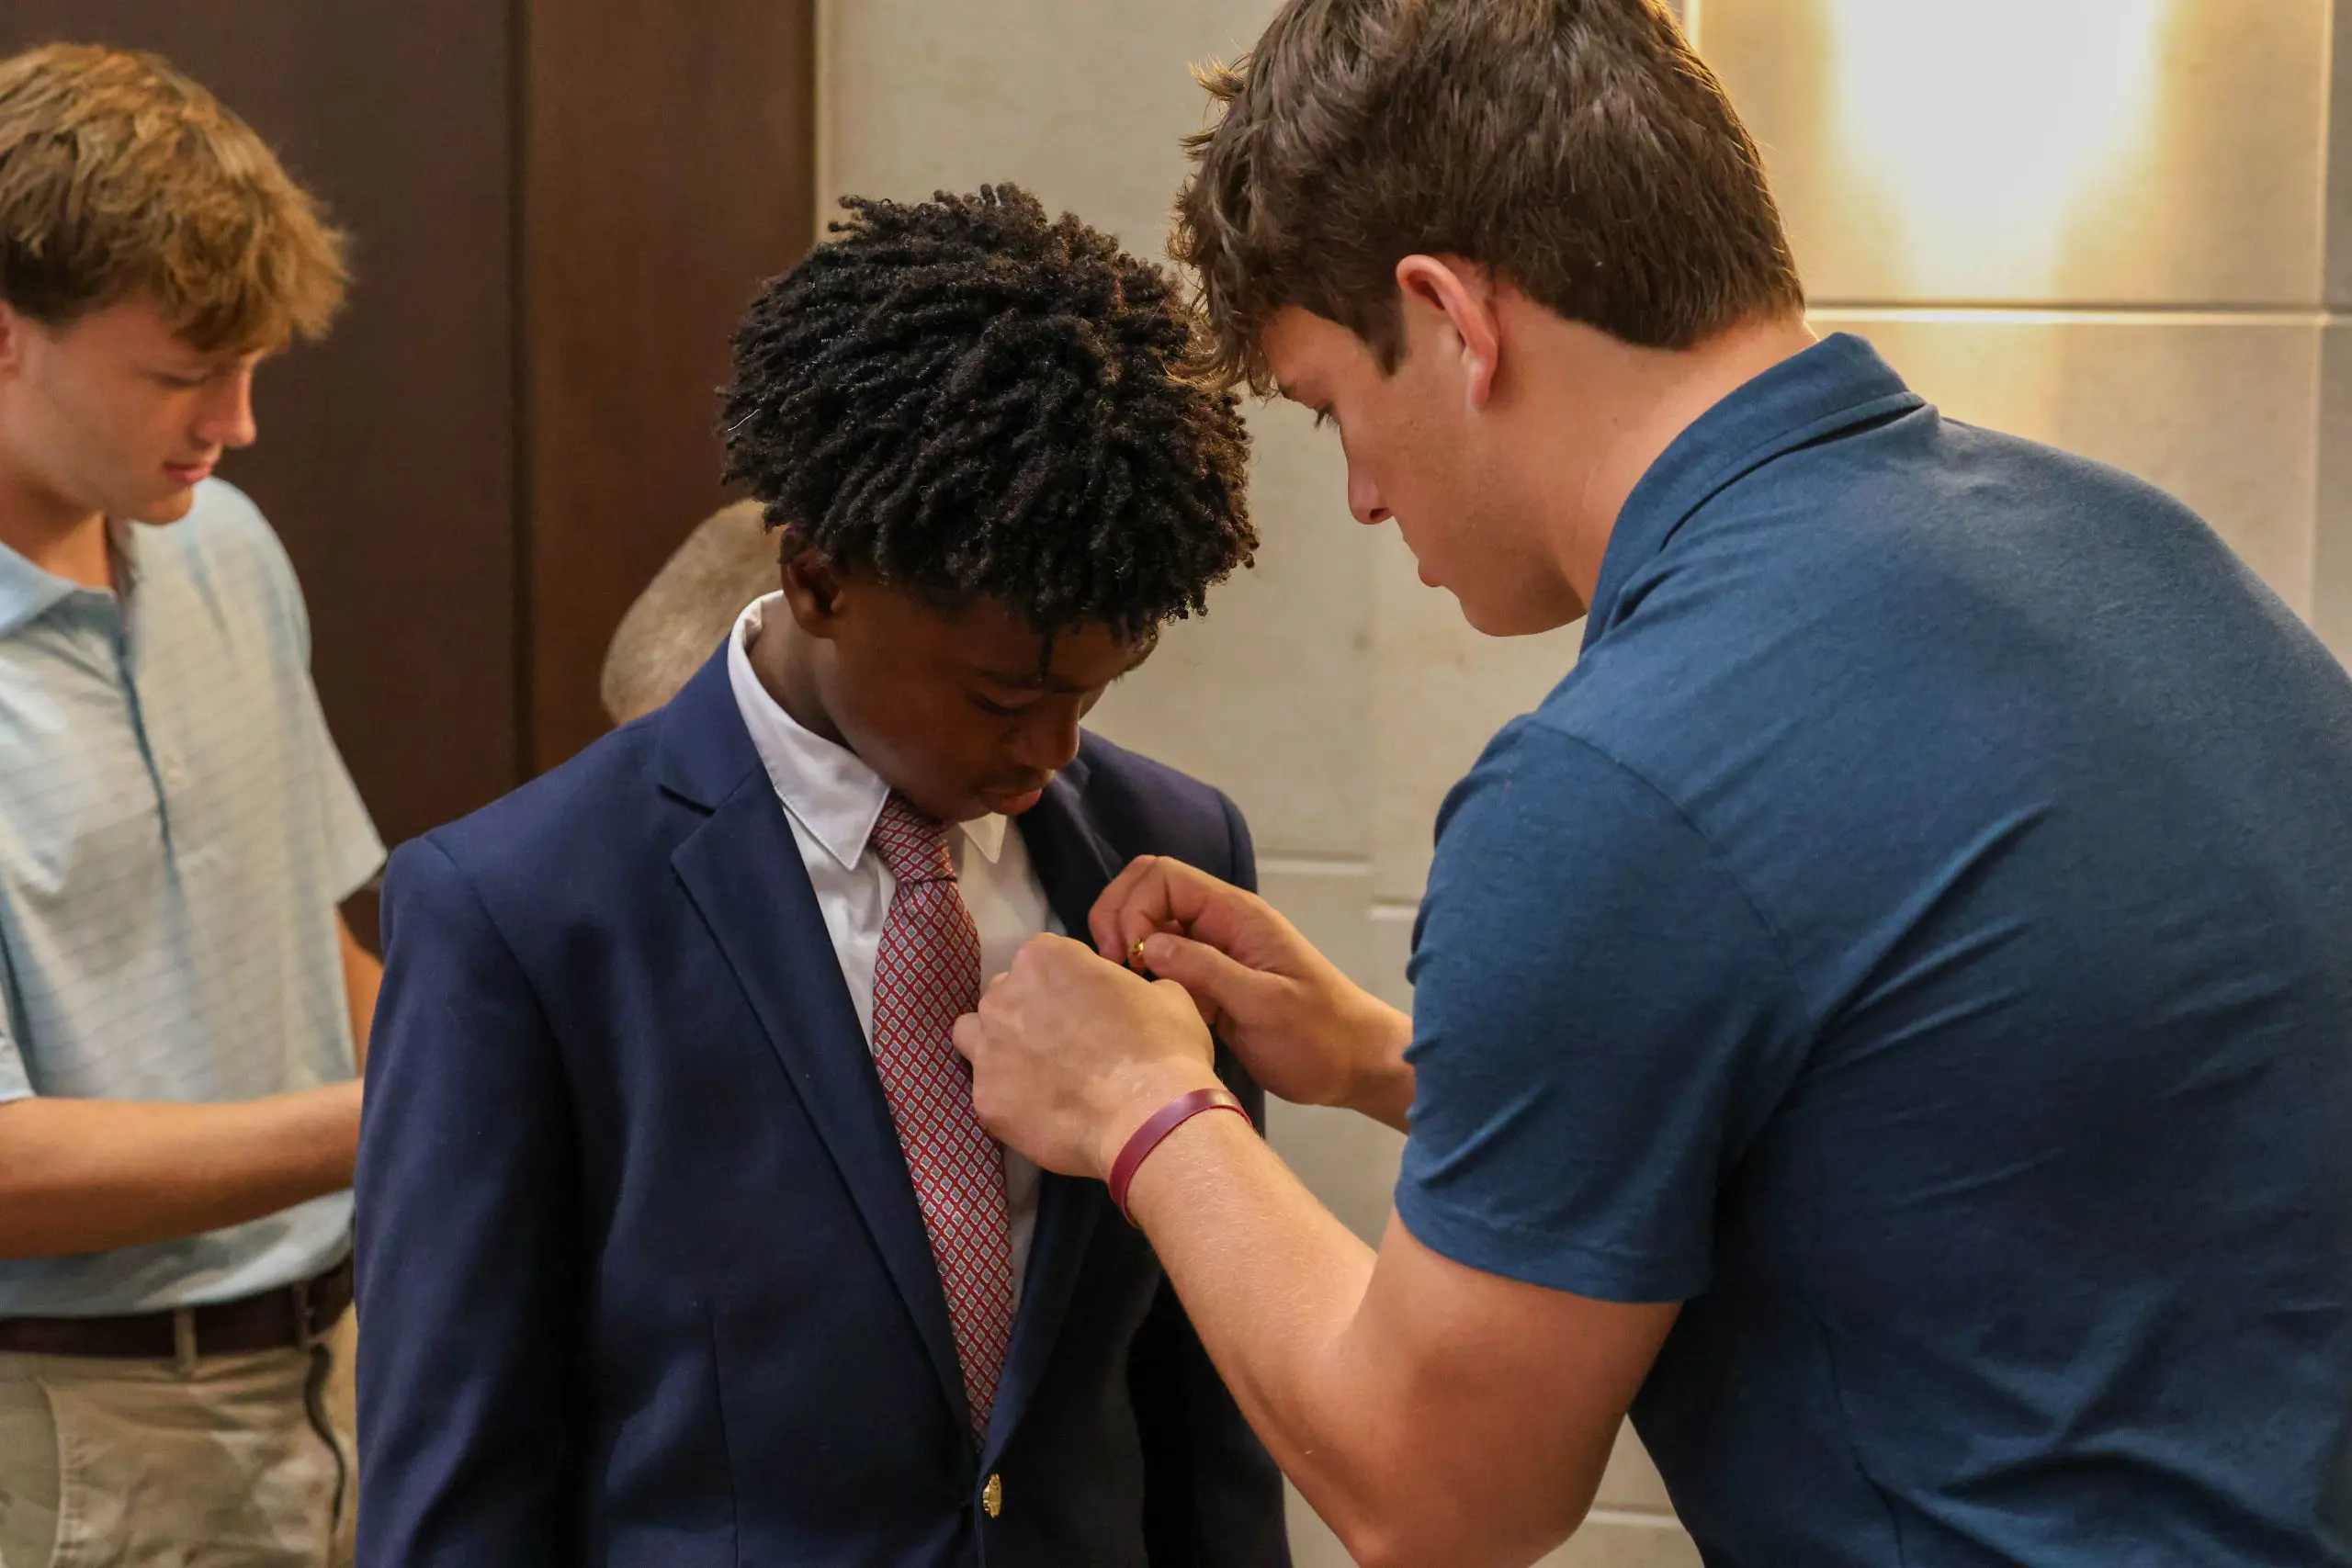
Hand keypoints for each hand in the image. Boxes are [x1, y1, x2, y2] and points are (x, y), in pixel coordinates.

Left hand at [954, 934, 1224, 1179]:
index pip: (1043, 960)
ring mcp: (987, 1049)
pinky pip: (988, 1092)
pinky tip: (1043, 1113)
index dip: (1066, 984)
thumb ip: (1131, 985)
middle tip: (1063, 1044)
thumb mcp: (1167, 995)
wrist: (1149, 1117)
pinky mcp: (984, 1099)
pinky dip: (1010, 1099)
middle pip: (1005, 995)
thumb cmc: (1164, 1046)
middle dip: (1028, 1013)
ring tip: (1035, 1074)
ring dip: (998, 1047)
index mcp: (1045, 957)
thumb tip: (1126, 998)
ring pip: (975, 1037)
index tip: (1087, 1009)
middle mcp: (1004, 995)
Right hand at [1090, 857, 1414, 1127]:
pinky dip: (1141, 977)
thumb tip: (1147, 946)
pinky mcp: (1208, 985)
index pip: (1163, 878)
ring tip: (1124, 989)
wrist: (1354, 1066)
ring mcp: (1212, 954)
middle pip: (1147, 892)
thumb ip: (1208, 970)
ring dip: (1126, 948)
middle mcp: (1218, 925)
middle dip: (1119, 919)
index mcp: (1235, 915)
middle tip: (1114, 969)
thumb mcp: (1265, 1004)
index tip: (1128, 958)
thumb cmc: (1319, 1035)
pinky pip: (1161, 965)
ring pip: (1149, 928)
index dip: (1133, 907)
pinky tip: (1141, 1005)